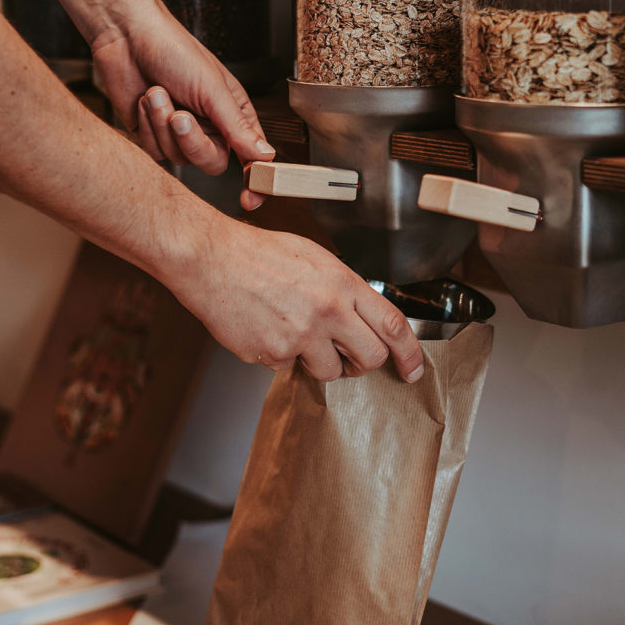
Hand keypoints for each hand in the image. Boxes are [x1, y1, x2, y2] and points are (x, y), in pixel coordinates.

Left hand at [90, 4, 273, 208]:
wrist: (127, 36)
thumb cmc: (175, 50)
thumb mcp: (213, 89)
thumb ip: (238, 128)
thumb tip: (266, 157)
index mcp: (233, 114)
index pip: (251, 156)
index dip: (253, 181)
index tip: (250, 199)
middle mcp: (209, 126)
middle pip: (210, 162)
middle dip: (191, 140)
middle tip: (180, 114)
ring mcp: (179, 133)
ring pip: (178, 157)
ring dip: (163, 124)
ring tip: (157, 92)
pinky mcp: (152, 134)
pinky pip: (154, 150)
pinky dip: (148, 125)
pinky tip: (146, 99)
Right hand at [174, 214, 425, 382]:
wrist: (210, 258)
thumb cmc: (257, 253)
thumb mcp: (314, 258)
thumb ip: (342, 289)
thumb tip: (360, 316)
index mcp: (342, 283)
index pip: (392, 325)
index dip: (410, 353)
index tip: (414, 369)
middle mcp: (327, 310)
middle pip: (370, 357)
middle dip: (364, 364)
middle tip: (350, 358)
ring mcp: (300, 335)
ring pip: (330, 371)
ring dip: (319, 361)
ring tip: (295, 333)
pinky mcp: (272, 354)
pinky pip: (289, 368)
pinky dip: (280, 355)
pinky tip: (265, 328)